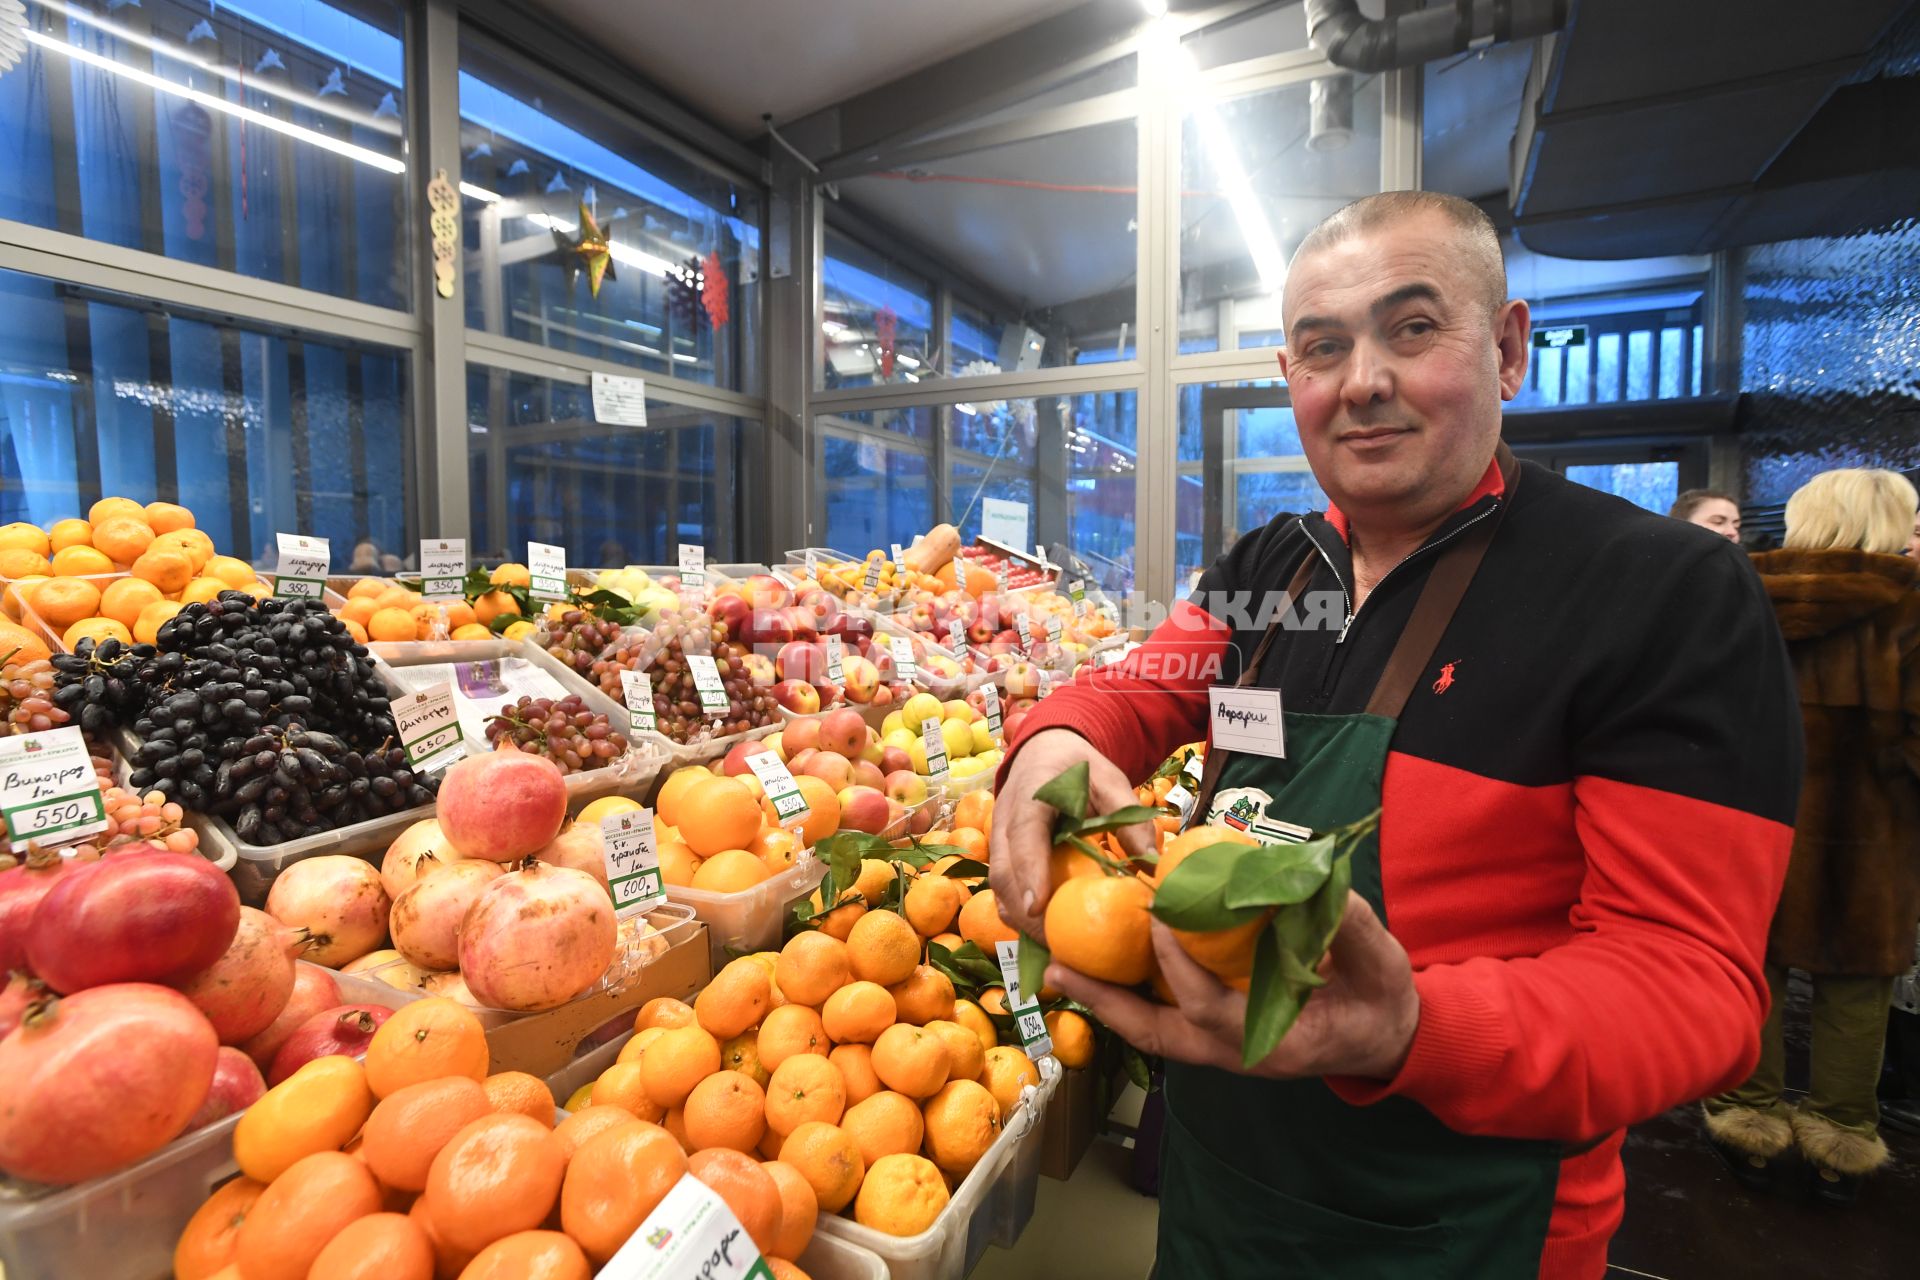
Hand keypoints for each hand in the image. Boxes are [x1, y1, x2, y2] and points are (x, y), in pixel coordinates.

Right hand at [989, 728, 1156, 940]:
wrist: (1046, 751)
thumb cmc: (1080, 768)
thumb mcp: (1111, 781)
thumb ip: (1129, 818)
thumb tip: (1152, 864)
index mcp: (1032, 795)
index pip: (1024, 837)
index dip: (1029, 873)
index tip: (1038, 909)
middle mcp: (1004, 819)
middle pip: (1003, 872)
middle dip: (1025, 914)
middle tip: (1057, 947)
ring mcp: (997, 839)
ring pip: (997, 886)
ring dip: (1020, 920)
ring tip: (1052, 950)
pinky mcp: (1000, 855)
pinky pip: (1002, 889)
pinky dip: (1019, 915)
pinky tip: (1045, 935)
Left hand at [1046, 892, 1420, 1080]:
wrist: (1386, 1036)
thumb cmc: (1380, 1000)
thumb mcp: (1381, 964)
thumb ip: (1351, 926)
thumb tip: (1317, 881)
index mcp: (1273, 1042)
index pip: (1209, 1008)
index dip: (1180, 967)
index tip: (1159, 919)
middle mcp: (1236, 1052)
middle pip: (1156, 1032)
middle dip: (1105, 1001)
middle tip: (1058, 967)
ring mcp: (1221, 1046)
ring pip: (1151, 1027)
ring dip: (1106, 998)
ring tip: (1058, 965)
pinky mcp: (1216, 1030)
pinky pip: (1163, 1015)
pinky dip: (1130, 991)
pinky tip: (1103, 961)